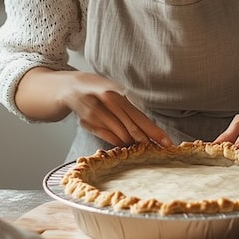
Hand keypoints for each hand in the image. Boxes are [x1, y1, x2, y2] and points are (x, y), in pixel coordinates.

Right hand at [57, 71, 172, 147]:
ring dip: (132, 143)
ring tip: (142, 147)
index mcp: (118, 94)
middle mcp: (108, 102)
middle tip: (159, 150)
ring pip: (120, 135)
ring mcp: (96, 113)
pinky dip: (117, 142)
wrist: (71, 88)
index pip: (140, 116)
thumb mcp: (115, 93)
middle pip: (132, 127)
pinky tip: (123, 144)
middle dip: (146, 141)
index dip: (154, 131)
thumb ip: (129, 109)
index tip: (167, 142)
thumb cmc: (99, 91)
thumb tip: (149, 128)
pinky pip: (107, 137)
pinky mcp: (87, 123)